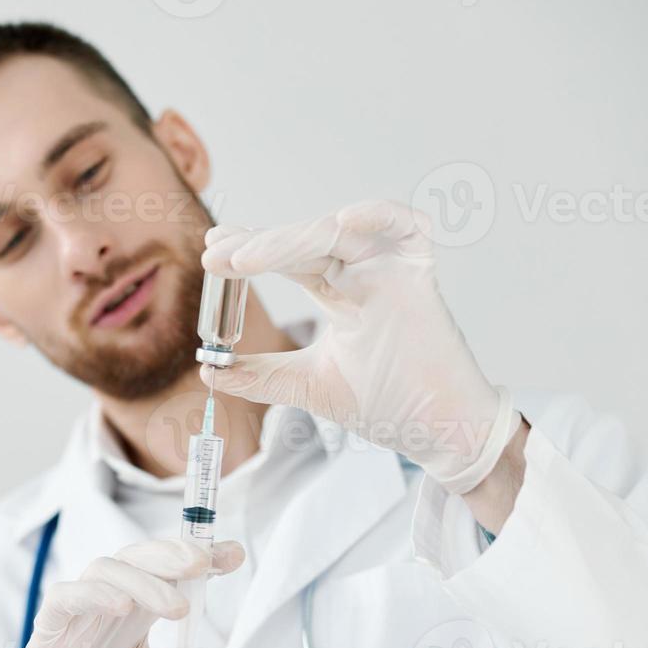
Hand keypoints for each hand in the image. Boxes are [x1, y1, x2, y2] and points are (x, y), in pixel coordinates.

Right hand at [0, 538, 244, 647]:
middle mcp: (108, 609)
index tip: (234, 555)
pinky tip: (122, 606)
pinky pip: (65, 598)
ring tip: (176, 607)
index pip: (168, 574)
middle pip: (137, 558)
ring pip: (104, 569)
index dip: (200, 558)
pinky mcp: (47, 634)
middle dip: (173, 553)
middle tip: (204, 563)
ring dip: (143, 579)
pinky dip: (93, 594)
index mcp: (137, 620)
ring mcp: (77, 618)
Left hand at [201, 200, 519, 494]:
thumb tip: (209, 370)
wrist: (438, 431)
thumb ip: (260, 376)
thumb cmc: (388, 403)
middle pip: (304, 242)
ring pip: (338, 232)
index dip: (250, 251)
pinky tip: (342, 220)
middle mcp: (364, 272)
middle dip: (258, 245)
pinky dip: (379, 215)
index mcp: (339, 291)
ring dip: (290, 239)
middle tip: (217, 256)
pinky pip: (408, 225)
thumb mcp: (308, 387)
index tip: (211, 257)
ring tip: (247, 257)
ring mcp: (392, 269)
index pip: (287, 258)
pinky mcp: (421, 274)